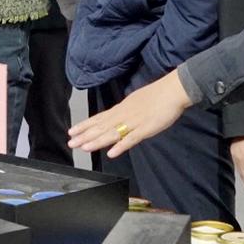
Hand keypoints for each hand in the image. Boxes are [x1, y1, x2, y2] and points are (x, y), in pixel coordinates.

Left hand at [68, 71, 189, 157]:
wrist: (173, 90)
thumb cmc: (158, 95)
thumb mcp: (136, 101)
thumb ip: (127, 112)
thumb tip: (118, 118)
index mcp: (122, 108)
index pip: (99, 118)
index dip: (85, 125)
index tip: (72, 131)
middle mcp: (124, 114)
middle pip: (102, 126)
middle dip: (85, 135)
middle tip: (70, 142)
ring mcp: (134, 122)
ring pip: (112, 133)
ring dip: (97, 141)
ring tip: (84, 148)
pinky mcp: (146, 128)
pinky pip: (131, 138)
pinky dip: (121, 146)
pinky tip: (111, 153)